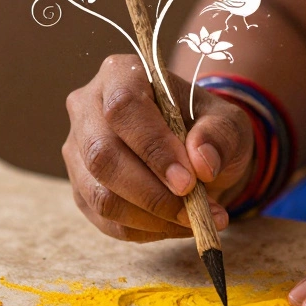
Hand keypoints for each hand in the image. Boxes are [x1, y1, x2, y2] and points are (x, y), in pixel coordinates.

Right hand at [62, 54, 255, 241]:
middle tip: (193, 209)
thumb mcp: (228, 123)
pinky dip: (144, 231)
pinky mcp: (80, 187)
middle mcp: (87, 107)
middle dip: (150, 192)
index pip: (123, 107)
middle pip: (101, 154)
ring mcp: (78, 149)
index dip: (152, 147)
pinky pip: (104, 219)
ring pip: (99, 194)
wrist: (192, 150)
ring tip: (193, 220)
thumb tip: (202, 163)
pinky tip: (174, 224)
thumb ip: (219, 135)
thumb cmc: (206, 127)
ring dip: (150, 217)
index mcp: (121, 74)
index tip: (188, 181)